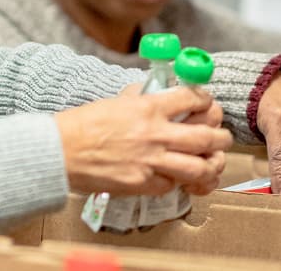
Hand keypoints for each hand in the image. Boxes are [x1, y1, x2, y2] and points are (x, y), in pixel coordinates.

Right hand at [55, 84, 232, 195]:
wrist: (59, 152)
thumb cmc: (80, 126)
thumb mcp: (114, 103)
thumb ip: (140, 100)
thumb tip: (156, 95)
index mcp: (148, 108)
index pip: (193, 99)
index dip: (206, 101)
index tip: (207, 105)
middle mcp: (155, 134)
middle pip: (207, 136)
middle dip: (221, 137)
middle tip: (221, 138)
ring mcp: (151, 161)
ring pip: (200, 167)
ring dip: (211, 165)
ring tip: (212, 163)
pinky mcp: (142, 184)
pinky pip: (173, 185)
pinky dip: (179, 182)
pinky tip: (178, 179)